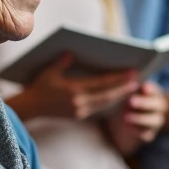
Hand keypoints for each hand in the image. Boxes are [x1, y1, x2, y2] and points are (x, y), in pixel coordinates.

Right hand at [19, 55, 138, 120]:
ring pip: (105, 104)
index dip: (118, 78)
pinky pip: (99, 108)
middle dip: (124, 88)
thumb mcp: (48, 72)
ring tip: (131, 87)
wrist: (31, 108)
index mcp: (73, 90)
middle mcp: (79, 103)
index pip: (102, 83)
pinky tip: (116, 96)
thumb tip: (71, 53)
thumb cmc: (39, 87)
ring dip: (119, 96)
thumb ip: (61, 62)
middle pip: (108, 96)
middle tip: (138, 80)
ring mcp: (80, 111)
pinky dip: (109, 102)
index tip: (132, 73)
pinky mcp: (79, 116)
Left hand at [105, 81, 167, 154]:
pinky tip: (126, 127)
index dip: (152, 88)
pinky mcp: (149, 134)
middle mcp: (159, 108)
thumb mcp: (130, 92)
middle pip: (159, 105)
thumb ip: (131, 87)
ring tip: (125, 116)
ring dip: (140, 118)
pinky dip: (137, 131)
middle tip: (130, 101)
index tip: (143, 86)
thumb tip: (129, 78)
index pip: (157, 90)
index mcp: (156, 94)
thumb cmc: (129, 99)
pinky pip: (147, 134)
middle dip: (145, 103)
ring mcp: (156, 122)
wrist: (128, 119)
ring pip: (155, 120)